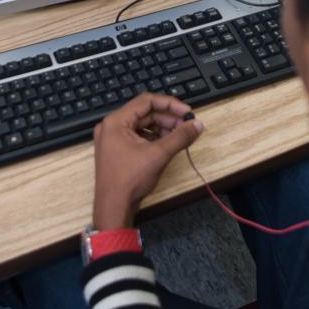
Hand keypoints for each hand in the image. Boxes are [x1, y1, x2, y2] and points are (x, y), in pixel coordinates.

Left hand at [92, 94, 203, 229]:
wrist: (114, 207)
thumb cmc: (130, 180)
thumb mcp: (159, 155)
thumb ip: (180, 137)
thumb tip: (197, 125)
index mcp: (116, 121)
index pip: (146, 101)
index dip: (170, 104)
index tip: (187, 112)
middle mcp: (111, 126)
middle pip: (145, 113)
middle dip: (168, 118)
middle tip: (187, 125)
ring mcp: (113, 139)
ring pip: (142, 125)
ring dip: (162, 128)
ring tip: (180, 135)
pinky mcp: (117, 150)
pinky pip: (138, 136)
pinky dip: (153, 138)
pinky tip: (168, 144)